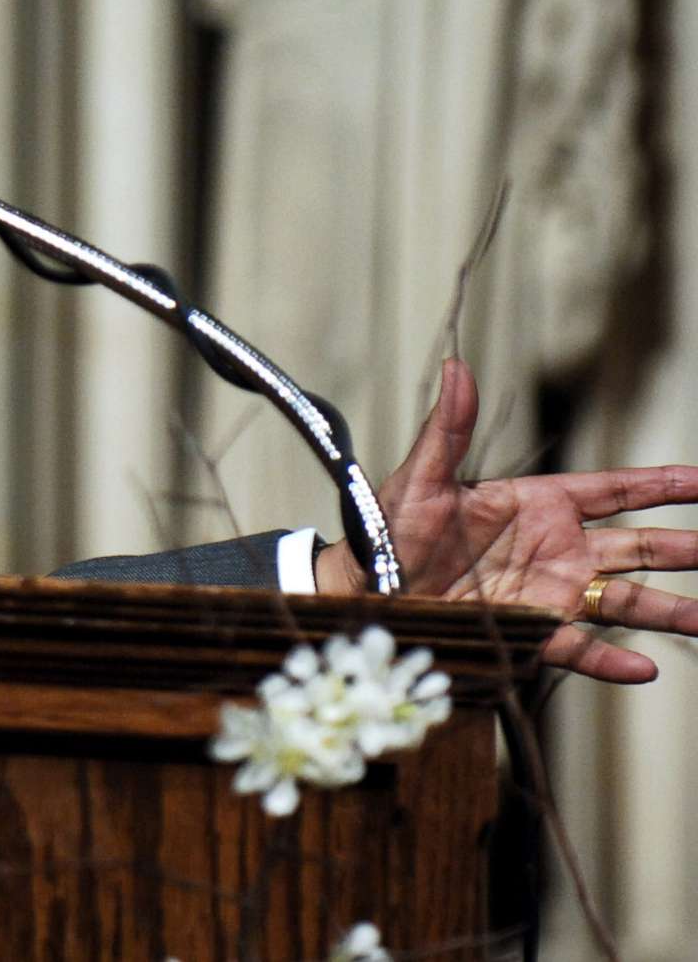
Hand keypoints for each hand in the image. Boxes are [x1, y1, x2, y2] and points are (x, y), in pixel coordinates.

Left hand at [314, 359, 697, 683]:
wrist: (366, 589)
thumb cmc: (389, 531)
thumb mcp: (421, 478)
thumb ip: (447, 428)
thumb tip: (456, 365)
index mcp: (537, 504)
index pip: (612, 490)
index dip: (659, 484)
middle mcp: (556, 549)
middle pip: (637, 547)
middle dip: (683, 548)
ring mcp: (549, 592)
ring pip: (624, 601)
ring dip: (668, 609)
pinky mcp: (530, 632)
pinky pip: (577, 647)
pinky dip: (608, 660)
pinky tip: (641, 668)